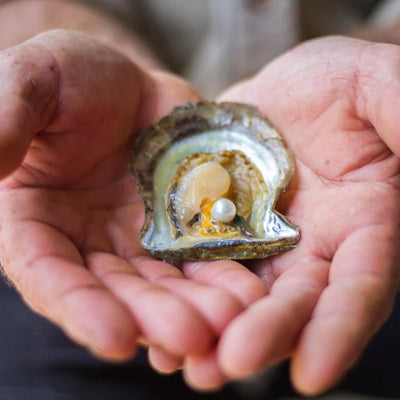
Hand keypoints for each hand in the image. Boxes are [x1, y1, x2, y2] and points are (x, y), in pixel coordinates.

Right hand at [0, 30, 265, 367]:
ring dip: (198, 306)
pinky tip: (248, 294)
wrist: (127, 83)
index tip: (114, 338)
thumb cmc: (69, 78)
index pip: (49, 275)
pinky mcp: (180, 225)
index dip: (79, 308)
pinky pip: (202, 255)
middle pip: (120, 290)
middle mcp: (89, 242)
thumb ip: (6, 119)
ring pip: (167, 281)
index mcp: (37, 221)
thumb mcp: (32, 82)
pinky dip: (223, 275)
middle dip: (155, 316)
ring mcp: (139, 237)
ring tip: (231, 321)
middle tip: (194, 337)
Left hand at [211, 36, 399, 394]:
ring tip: (181, 361)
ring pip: (242, 294)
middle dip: (263, 336)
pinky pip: (202, 265)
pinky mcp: (222, 228)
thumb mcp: (376, 87)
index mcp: (362, 224)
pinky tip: (156, 317)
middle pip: (291, 302)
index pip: (358, 288)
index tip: (312, 379)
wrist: (283, 89)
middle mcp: (313, 246)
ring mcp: (263, 241)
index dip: (339, 331)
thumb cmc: (340, 81)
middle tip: (225, 367)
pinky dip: (185, 293)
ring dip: (216, 329)